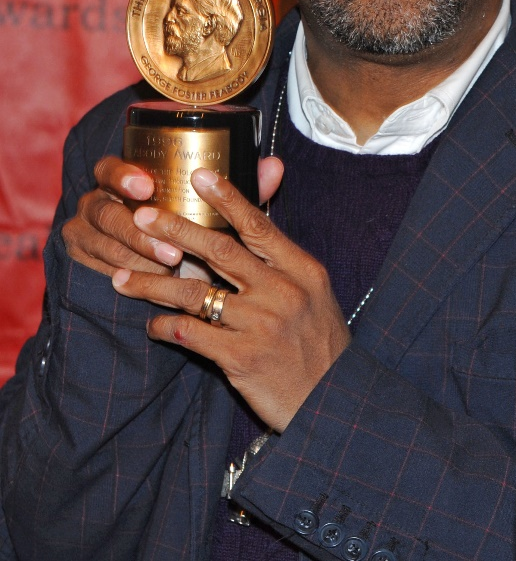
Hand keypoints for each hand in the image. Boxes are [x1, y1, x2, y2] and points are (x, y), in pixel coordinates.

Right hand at [63, 155, 281, 279]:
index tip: (146, 185)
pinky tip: (142, 281)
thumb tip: (274, 166)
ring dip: (135, 254)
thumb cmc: (194, 228)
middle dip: (138, 230)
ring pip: (103, 240)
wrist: (164, 266)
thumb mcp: (218, 210)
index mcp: (126, 176)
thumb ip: (241, 190)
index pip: (111, 168)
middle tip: (171, 249)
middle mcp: (100, 198)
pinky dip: (121, 271)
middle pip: (106, 209)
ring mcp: (86, 228)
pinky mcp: (82, 257)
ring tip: (168, 266)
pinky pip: (96, 265)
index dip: (124, 175)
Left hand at [110, 163, 350, 432]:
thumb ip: (282, 259)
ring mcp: (261, 325)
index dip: (227, 198)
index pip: (258, 225)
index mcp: (302, 269)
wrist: (334, 400)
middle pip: (220, 250)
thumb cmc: (320, 342)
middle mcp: (282, 291)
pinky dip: (165, 327)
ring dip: (153, 283)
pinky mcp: (242, 358)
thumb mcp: (314, 292)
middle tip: (142, 217)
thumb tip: (252, 223)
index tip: (199, 175)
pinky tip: (151, 325)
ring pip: (195, 294)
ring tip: (121, 278)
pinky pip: (191, 335)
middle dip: (176, 230)